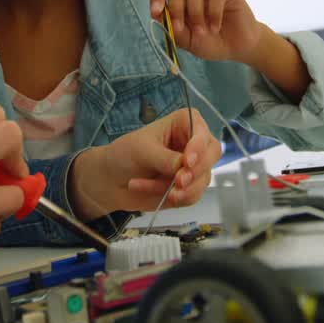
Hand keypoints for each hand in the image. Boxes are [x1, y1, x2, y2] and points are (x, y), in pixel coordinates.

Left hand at [70, 108, 221, 217]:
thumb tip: (184, 167)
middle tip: (178, 182)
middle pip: (212, 155)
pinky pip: (191, 196)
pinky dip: (171, 198)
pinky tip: (149, 190)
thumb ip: (164, 158)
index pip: (202, 133)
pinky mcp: (189, 188)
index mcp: (184, 124)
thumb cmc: (125, 154)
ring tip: (148, 186)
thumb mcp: (141, 150)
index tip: (188, 161)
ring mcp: (193, 167)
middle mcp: (193, 144)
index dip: (199, 147)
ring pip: (202, 180)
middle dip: (196, 171)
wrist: (111, 180)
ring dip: (177, 188)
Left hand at [150, 0, 263, 62]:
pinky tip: (215, 28)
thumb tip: (160, 15)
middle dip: (176, 6)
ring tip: (201, 32)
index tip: (156, 13)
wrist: (236, 48)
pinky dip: (213, 13)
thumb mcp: (186, 40)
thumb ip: (173, 28)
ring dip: (195, 13)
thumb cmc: (209, 41)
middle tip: (180, 28)